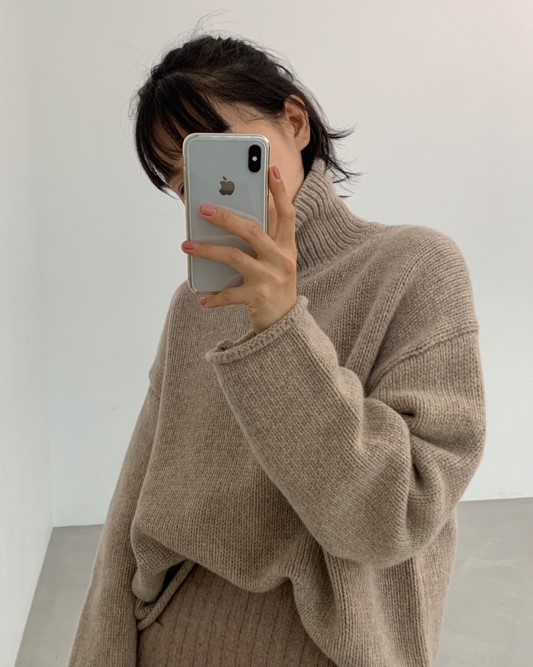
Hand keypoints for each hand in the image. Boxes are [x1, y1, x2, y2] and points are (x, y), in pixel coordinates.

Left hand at [181, 165, 297, 334]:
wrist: (285, 325)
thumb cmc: (274, 286)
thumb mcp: (275, 262)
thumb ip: (261, 241)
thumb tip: (229, 218)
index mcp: (287, 248)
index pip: (287, 214)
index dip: (280, 191)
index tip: (271, 168)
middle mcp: (282, 261)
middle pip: (253, 231)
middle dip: (226, 218)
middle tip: (203, 208)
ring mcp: (270, 279)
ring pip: (235, 258)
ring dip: (208, 251)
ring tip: (186, 246)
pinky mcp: (258, 298)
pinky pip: (230, 294)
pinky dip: (214, 297)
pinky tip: (203, 299)